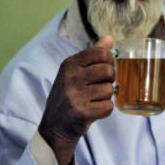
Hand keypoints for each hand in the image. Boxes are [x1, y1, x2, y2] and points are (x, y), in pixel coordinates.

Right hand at [38, 36, 115, 164]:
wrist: (55, 126)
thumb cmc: (68, 96)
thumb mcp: (74, 72)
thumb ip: (92, 55)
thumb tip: (110, 38)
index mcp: (69, 64)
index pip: (100, 53)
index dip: (109, 61)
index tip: (104, 69)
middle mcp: (70, 78)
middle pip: (108, 70)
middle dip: (109, 80)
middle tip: (100, 86)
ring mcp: (75, 96)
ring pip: (109, 90)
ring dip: (106, 97)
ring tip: (93, 100)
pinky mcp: (82, 113)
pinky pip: (108, 106)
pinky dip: (105, 110)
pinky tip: (93, 111)